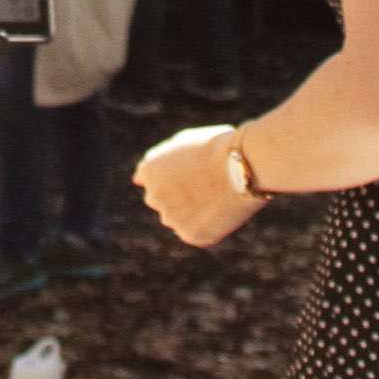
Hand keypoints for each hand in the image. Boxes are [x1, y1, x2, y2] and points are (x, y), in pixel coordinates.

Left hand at [135, 123, 266, 248]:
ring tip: (217, 195)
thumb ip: (158, 161)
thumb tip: (136, 180)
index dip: (174, 175)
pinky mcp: (189, 235)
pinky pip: (195, 232)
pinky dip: (207, 225)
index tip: (192, 173)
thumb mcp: (181, 143)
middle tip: (207, 185)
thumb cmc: (217, 148)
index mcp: (148, 171)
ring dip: (192, 211)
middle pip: (162, 201)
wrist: (242, 167)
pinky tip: (221, 210)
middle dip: (179, 196)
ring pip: (178, 218)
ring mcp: (170, 218)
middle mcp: (153, 197)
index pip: (150, 179)